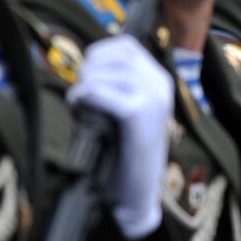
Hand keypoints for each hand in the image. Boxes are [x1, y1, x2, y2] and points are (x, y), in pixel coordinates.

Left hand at [66, 35, 172, 239]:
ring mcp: (153, 99)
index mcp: (160, 81)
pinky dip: (84, 96)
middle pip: (116, 54)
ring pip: (108, 71)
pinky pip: (102, 92)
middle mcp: (161, 85)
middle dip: (90, 68)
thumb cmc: (125, 154)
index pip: (126, 46)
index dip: (99, 54)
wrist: (137, 194)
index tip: (86, 75)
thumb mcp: (125, 112)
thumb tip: (85, 66)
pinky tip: (79, 109)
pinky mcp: (139, 115)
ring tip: (80, 104)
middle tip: (80, 93)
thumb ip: (114, 86)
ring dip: (85, 84)